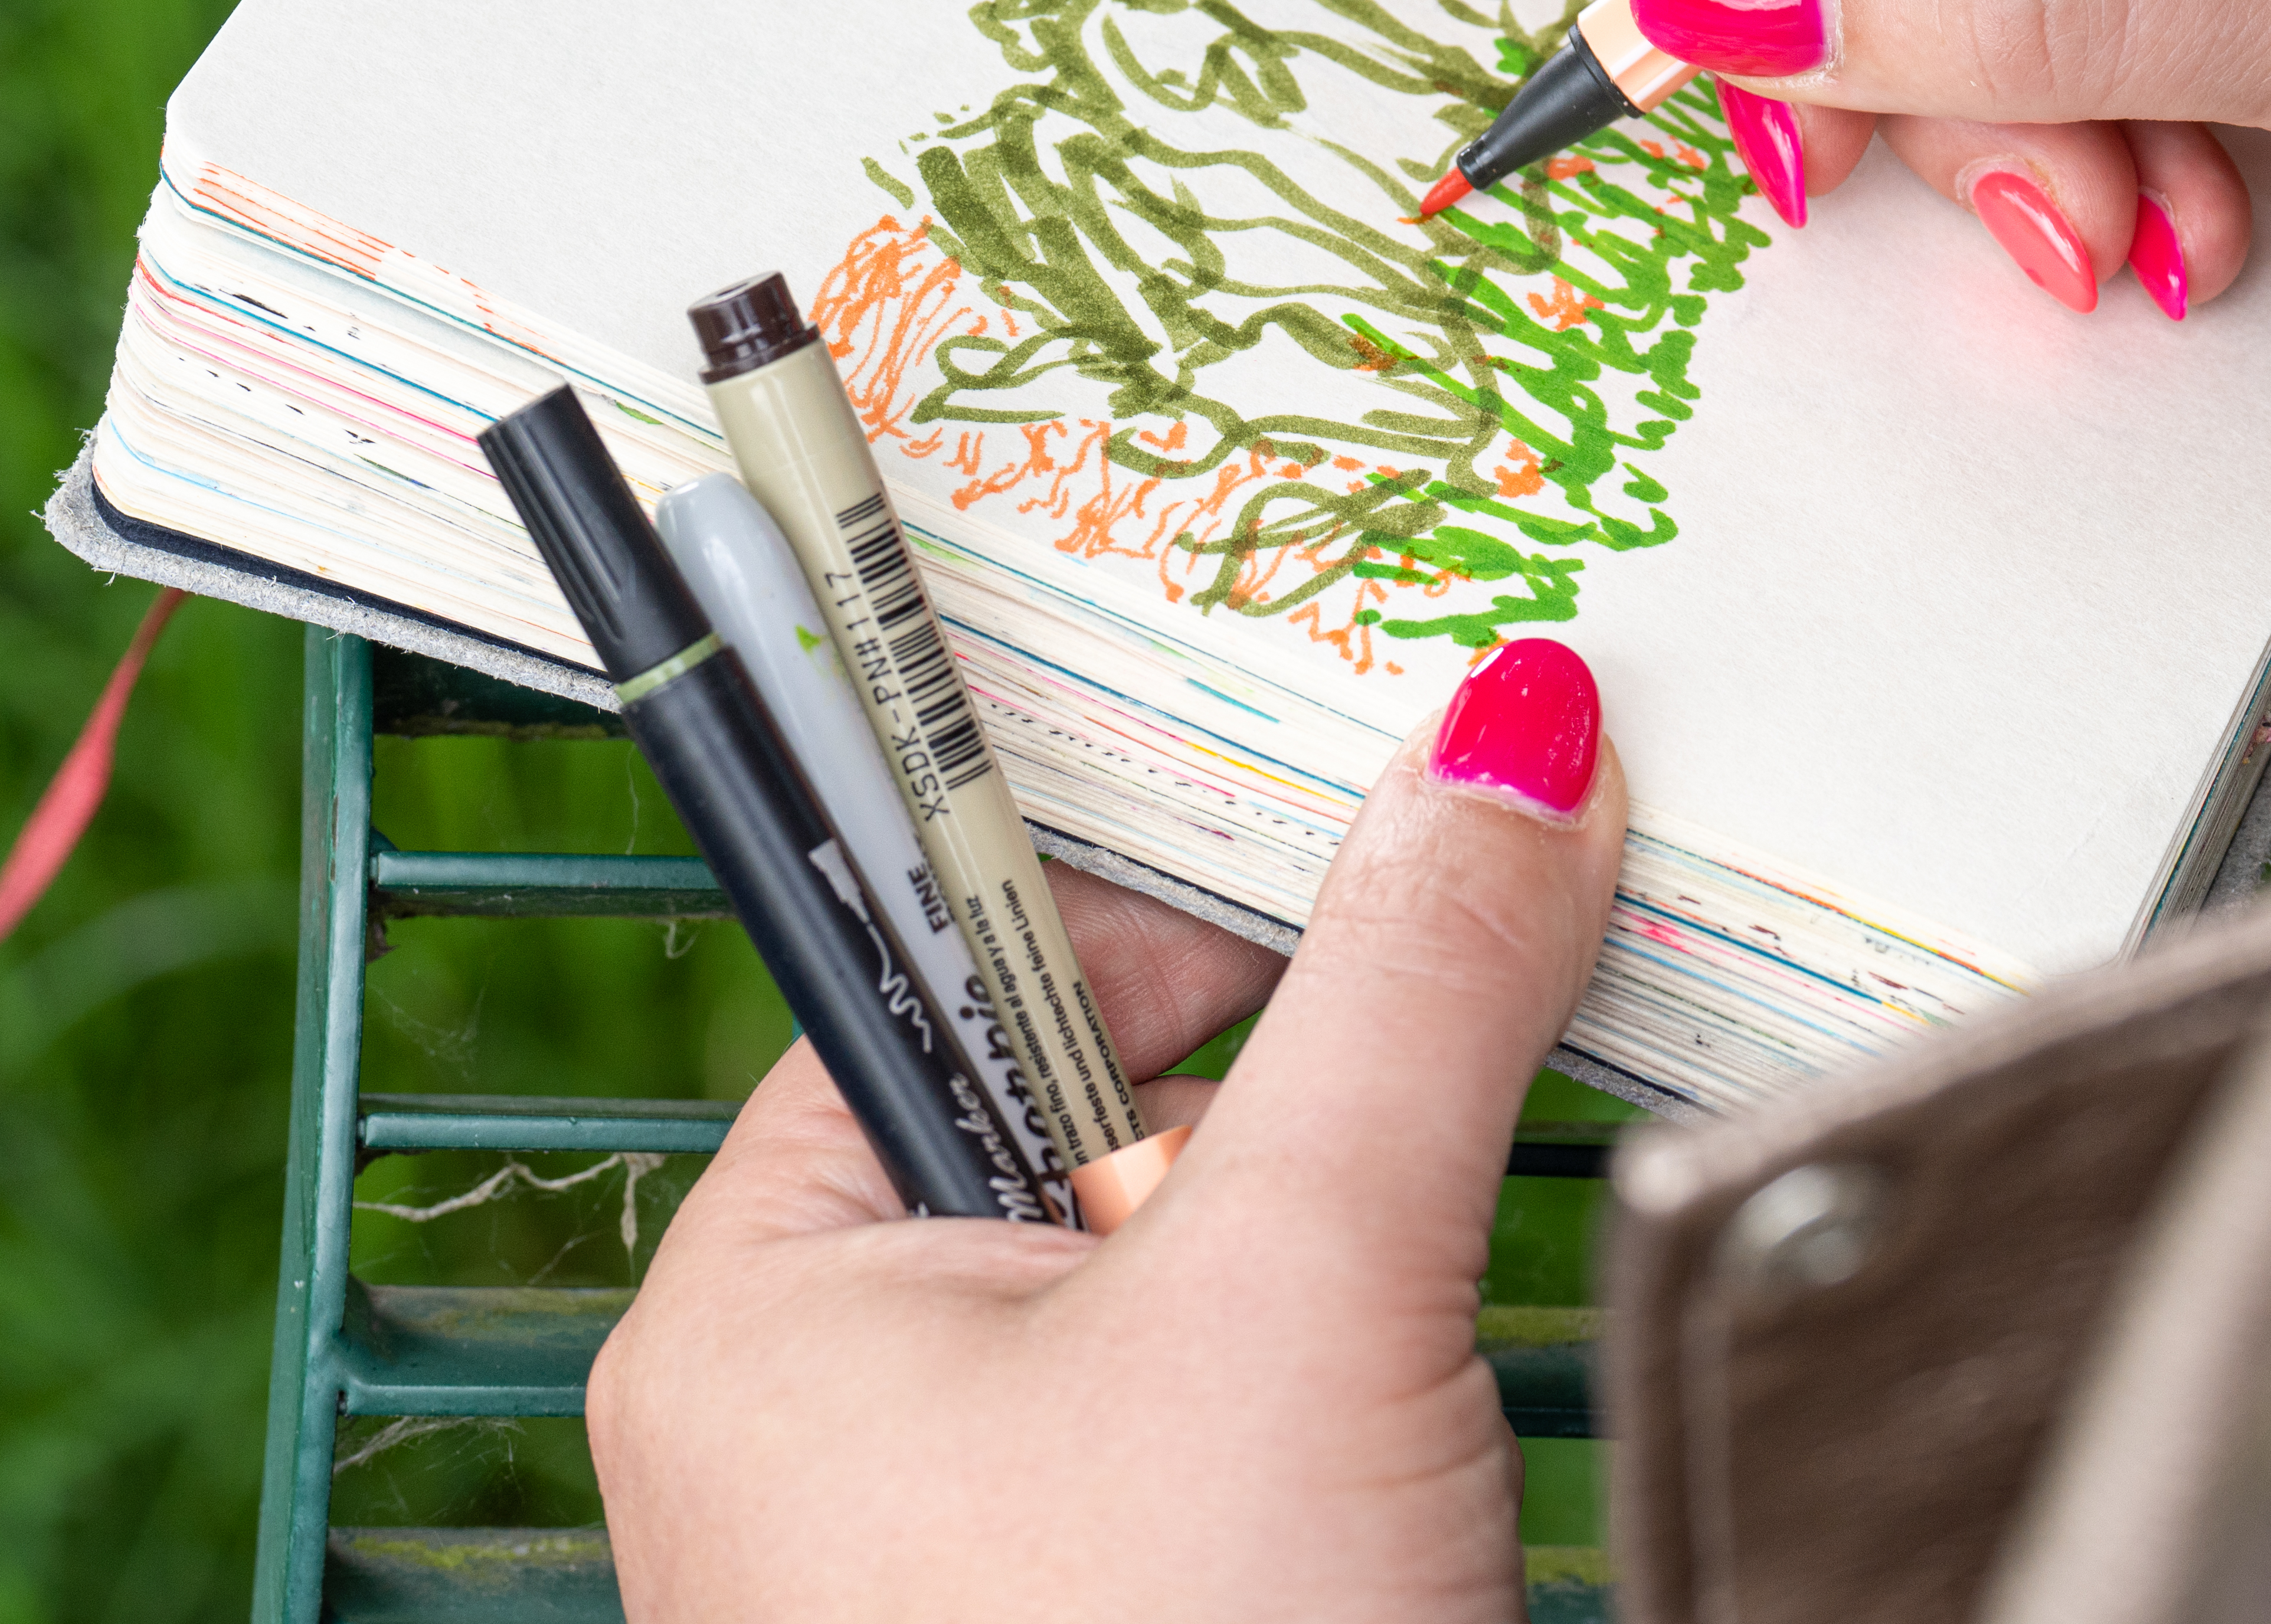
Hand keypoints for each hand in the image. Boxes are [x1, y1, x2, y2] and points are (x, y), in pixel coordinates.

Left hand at [589, 642, 1627, 1623]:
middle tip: (1443, 1068)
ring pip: (1174, 1292)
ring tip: (1424, 1314)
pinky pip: (1216, 1440)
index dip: (1168, 897)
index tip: (1359, 839)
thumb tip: (1512, 730)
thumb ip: (1415, 988)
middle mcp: (811, 1433)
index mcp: (758, 1308)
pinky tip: (1427, 1443)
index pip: (957, 966)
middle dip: (1288, 1102)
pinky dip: (1342, 1398)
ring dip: (1337, 1257)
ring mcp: (947, 1570)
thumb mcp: (1315, 1282)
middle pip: (1084, 1124)